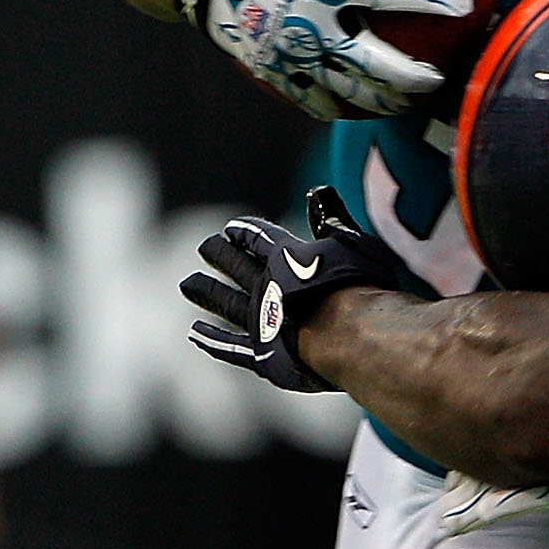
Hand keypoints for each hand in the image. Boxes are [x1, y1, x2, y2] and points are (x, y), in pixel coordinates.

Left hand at [182, 186, 415, 391]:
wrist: (351, 335)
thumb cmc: (360, 287)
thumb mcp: (351, 244)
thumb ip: (333, 221)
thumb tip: (318, 193)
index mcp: (286, 258)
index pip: (259, 238)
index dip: (246, 232)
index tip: (231, 228)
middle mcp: (266, 287)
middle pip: (235, 265)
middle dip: (220, 254)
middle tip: (205, 246)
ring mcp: (260, 322)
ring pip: (225, 302)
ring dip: (207, 291)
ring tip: (188, 284)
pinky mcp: (263, 355)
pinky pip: (230, 348)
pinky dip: (212, 341)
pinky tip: (195, 334)